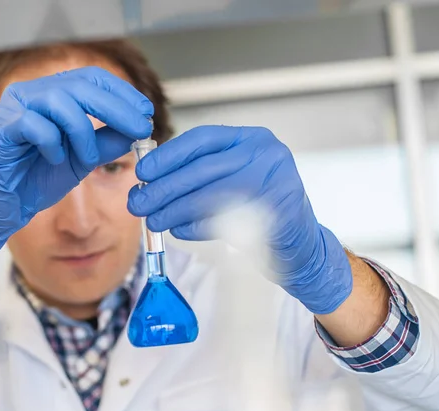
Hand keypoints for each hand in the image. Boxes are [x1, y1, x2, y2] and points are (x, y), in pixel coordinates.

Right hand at [0, 67, 152, 258]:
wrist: (2, 208)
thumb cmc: (37, 178)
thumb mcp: (83, 159)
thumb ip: (107, 141)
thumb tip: (140, 127)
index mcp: (50, 94)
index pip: (90, 78)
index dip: (121, 91)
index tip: (146, 111)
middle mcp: (30, 93)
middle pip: (80, 85)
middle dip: (116, 107)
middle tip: (140, 128)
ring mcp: (12, 108)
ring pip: (59, 102)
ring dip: (83, 131)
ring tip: (87, 157)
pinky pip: (33, 124)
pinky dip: (52, 143)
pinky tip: (55, 159)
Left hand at [127, 125, 352, 313]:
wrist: (300, 243)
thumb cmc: (258, 207)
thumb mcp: (233, 177)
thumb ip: (200, 172)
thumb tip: (150, 179)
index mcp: (251, 139)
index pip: (202, 140)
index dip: (168, 156)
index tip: (142, 172)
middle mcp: (266, 154)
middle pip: (202, 170)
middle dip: (163, 188)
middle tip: (137, 202)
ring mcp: (276, 183)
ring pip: (209, 196)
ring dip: (174, 211)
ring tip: (153, 220)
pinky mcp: (278, 215)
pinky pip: (224, 221)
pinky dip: (194, 227)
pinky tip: (178, 230)